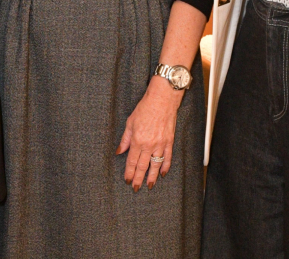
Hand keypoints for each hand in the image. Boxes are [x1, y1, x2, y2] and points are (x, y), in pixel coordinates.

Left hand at [116, 76, 182, 191]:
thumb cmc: (145, 108)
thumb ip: (125, 139)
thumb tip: (119, 151)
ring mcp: (160, 144)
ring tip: (150, 185)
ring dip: (153, 177)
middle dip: (139, 179)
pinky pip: (168, 157)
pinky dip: (166, 166)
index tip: (127, 180)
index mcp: (137, 140)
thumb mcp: (130, 122)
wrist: (162, 100)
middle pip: (143, 166)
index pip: (132, 161)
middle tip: (136, 188)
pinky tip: (163, 173)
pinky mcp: (169, 141)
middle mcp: (149, 145)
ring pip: (156, 165)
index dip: (129, 172)